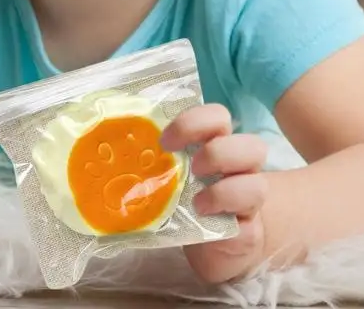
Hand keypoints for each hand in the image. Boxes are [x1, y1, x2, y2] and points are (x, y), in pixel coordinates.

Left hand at [161, 104, 268, 283]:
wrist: (213, 247)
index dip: (194, 121)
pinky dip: (225, 203)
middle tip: (190, 164)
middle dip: (217, 147)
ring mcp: (248, 192)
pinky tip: (202, 212)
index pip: (218, 116)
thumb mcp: (168, 176)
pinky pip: (251, 207)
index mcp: (216, 144)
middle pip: (250, 140)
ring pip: (257, 171)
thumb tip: (105, 147)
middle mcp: (238, 163)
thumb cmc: (185, 202)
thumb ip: (150, 159)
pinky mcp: (250, 223)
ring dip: (224, 177)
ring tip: (198, 195)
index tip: (164, 140)